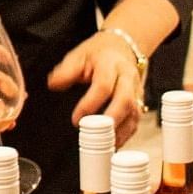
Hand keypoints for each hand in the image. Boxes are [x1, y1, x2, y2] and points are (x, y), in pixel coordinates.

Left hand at [48, 31, 144, 146]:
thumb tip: (53, 84)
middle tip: (95, 136)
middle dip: (112, 120)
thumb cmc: (98, 53)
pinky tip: (115, 143)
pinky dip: (127, 134)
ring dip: (121, 131)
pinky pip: (136, 119)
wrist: (122, 46)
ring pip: (134, 113)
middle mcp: (127, 77)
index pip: (104, 86)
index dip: (90, 104)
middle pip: (125, 100)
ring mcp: (136, 90)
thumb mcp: (78, 55)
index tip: (76, 119)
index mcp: (110, 64)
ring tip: (106, 146)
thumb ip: (66, 71)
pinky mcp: (139, 100)